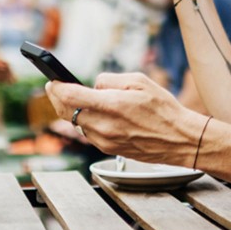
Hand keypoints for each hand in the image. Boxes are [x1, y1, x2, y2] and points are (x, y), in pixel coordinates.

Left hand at [45, 72, 202, 165]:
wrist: (179, 139)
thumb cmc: (163, 108)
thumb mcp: (139, 81)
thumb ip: (110, 80)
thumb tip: (93, 85)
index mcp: (111, 105)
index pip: (70, 96)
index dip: (56, 87)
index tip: (51, 81)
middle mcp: (104, 125)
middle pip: (66, 112)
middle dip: (57, 98)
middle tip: (54, 88)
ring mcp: (105, 140)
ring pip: (76, 124)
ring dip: (71, 111)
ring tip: (74, 98)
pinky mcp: (109, 149)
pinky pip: (89, 133)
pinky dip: (86, 122)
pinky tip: (93, 114)